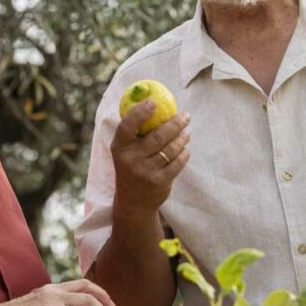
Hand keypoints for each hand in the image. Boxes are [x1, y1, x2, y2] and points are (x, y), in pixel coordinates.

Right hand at [110, 101, 190, 215]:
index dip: (140, 113)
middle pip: (158, 136)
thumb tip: (153, 103)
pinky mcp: (159, 181)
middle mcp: (130, 159)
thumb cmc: (131, 167)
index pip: (127, 126)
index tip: (153, 103)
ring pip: (170, 148)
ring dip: (182, 138)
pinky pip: (177, 162)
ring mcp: (145, 171)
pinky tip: (185, 149)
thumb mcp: (125, 152)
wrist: (133, 202)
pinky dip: (184, 153)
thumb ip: (134, 133)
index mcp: (119, 147)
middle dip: (175, 123)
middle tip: (186, 116)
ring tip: (186, 132)